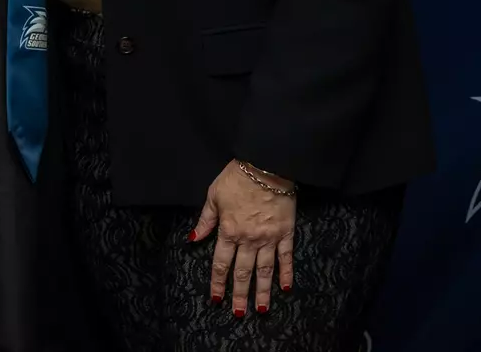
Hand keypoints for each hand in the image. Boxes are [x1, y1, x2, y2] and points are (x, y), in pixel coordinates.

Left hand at [189, 159, 294, 316]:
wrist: (266, 165)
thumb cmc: (237, 178)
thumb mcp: (214, 195)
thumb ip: (205, 220)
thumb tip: (193, 239)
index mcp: (228, 230)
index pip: (221, 263)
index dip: (218, 282)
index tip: (216, 298)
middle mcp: (249, 239)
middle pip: (242, 272)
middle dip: (239, 295)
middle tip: (239, 314)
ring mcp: (269, 238)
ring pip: (265, 271)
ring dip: (262, 292)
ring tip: (260, 309)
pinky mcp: (286, 233)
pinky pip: (286, 258)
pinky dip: (287, 273)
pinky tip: (286, 287)